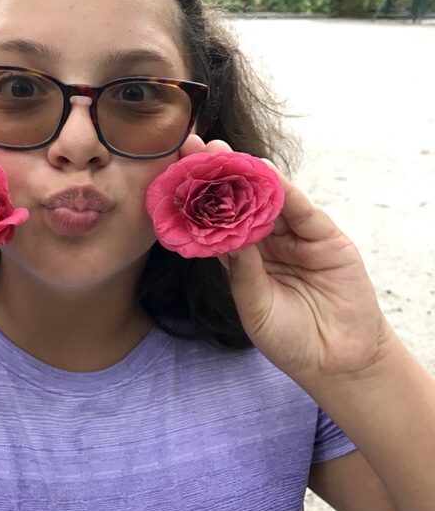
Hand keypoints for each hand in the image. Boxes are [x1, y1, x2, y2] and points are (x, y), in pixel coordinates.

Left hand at [179, 135, 392, 382]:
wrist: (337, 362)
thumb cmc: (290, 339)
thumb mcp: (255, 307)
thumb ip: (242, 272)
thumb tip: (223, 235)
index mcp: (244, 258)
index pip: (217, 221)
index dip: (197, 198)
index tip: (173, 173)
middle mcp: (268, 242)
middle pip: (241, 201)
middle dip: (218, 174)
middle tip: (193, 147)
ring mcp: (297, 238)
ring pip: (269, 199)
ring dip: (247, 174)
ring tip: (221, 152)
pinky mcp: (326, 238)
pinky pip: (302, 210)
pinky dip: (285, 191)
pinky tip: (264, 172)